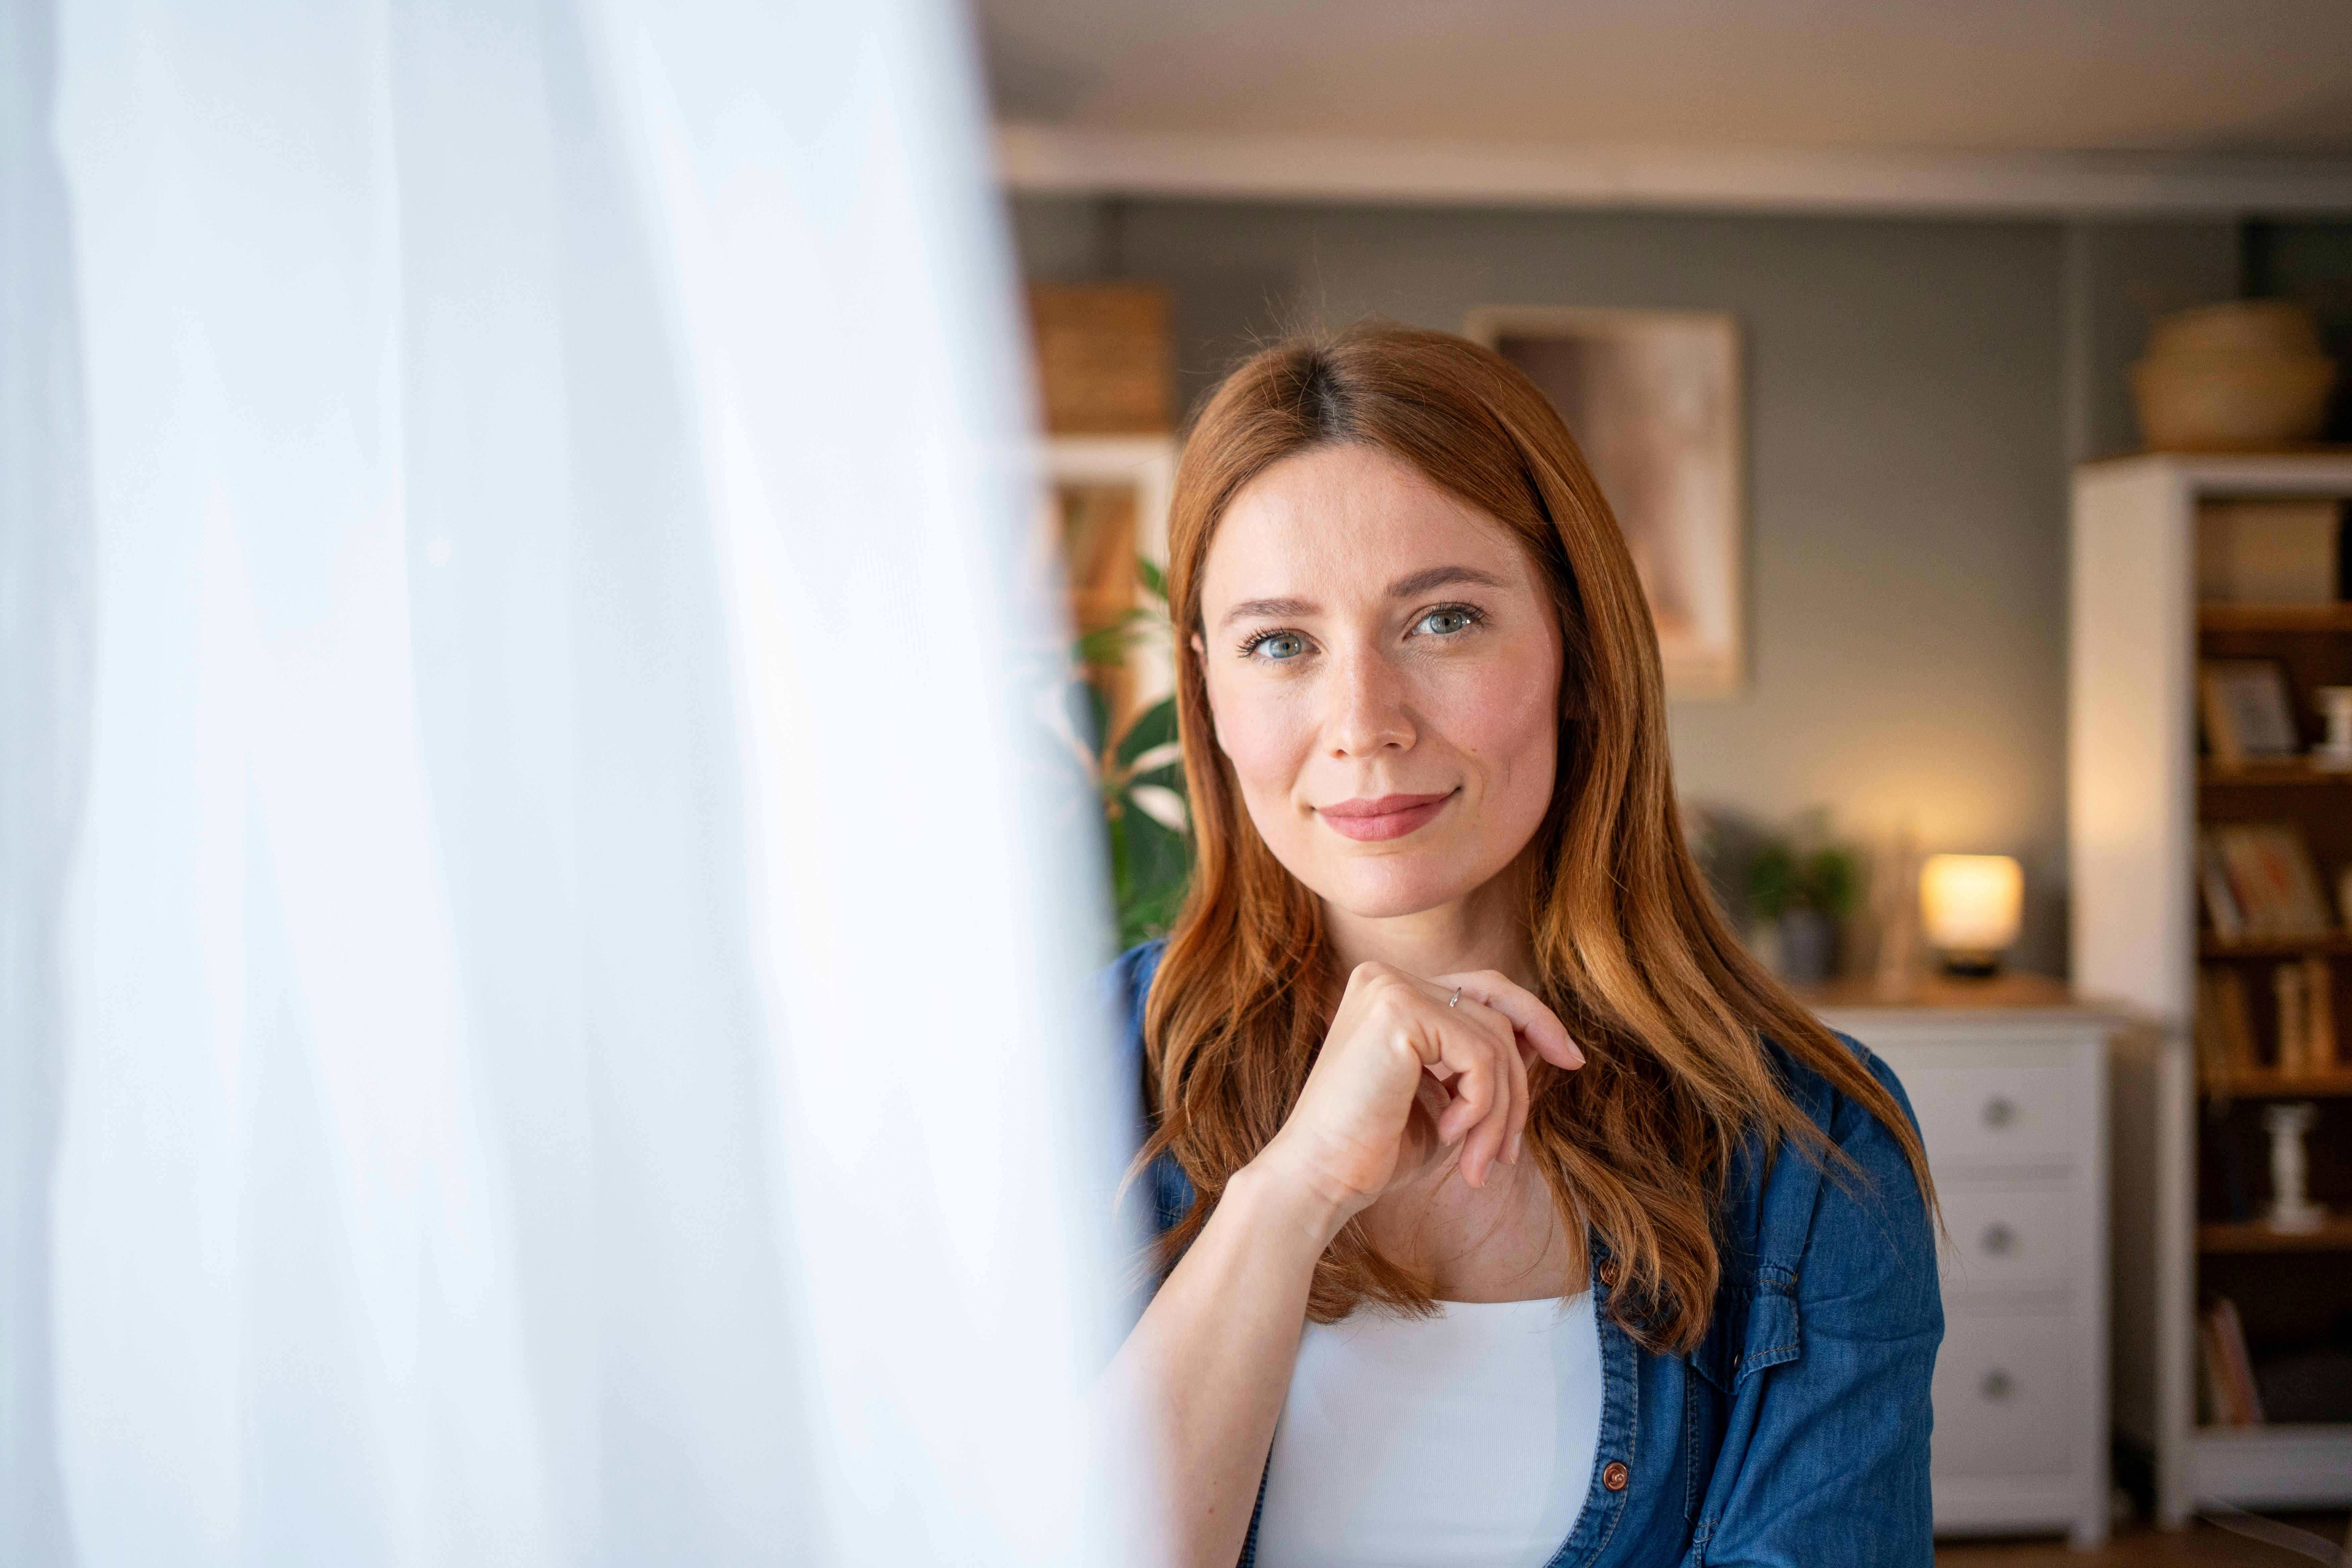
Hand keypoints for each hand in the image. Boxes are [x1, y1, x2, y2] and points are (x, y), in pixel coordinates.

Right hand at [1250, 963, 1581, 1231]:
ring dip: (1498, 1114)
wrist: (1319, 1179)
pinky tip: (1448, 1135)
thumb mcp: (1443, 1095)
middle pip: (1497, 1009)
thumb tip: (1547, 1040)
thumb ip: (1480, 1062)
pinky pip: (1479, 1057)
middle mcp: (1385, 976)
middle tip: (1514, 1147)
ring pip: (1494, 1041)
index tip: (1571, 1059)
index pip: (1483, 989)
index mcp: (1390, 989)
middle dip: (1523, 1078)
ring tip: (1477, 1162)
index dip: (1534, 1020)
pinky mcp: (1397, 1011)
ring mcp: (1389, 987)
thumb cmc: (1375, 1148)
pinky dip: (1479, 1107)